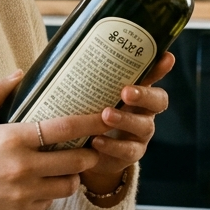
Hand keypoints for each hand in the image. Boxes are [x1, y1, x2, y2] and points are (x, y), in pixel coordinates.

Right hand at [0, 71, 111, 209]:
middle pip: (77, 160)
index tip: (105, 116)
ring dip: (74, 175)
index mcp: (12, 138)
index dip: (90, 121)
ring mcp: (22, 193)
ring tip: (69, 166)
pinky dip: (51, 192)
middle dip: (90, 152)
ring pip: (69, 186)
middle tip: (92, 144)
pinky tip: (43, 182)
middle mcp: (22, 167)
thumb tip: (20, 73)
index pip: (64, 128)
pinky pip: (49, 202)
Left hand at [80, 53, 173, 203]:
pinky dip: (113, 147)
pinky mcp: (129, 155)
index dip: (161, 67)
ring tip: (106, 115)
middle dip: (145, 94)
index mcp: (132, 89)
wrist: (81, 153)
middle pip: (158, 100)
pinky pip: (127, 152)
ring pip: (144, 126)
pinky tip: (97, 142)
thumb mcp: (79, 94)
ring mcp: (138, 134)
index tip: (165, 57)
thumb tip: (45, 54)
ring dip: (126, 120)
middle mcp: (141, 110)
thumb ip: (71, 77)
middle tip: (125, 91)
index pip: (152, 74)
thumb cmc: (78, 114)